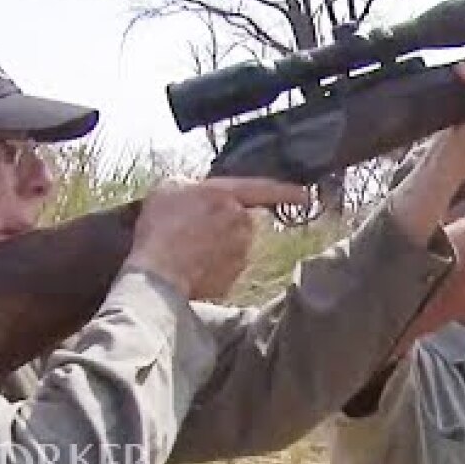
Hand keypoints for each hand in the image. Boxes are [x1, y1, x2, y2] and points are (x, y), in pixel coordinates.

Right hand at [126, 177, 308, 300]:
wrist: (158, 274)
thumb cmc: (160, 228)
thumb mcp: (169, 188)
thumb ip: (192, 185)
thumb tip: (198, 192)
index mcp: (227, 196)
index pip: (265, 190)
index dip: (287, 191)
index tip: (306, 194)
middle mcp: (241, 223)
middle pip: (241, 220)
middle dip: (224, 225)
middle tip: (192, 231)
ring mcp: (240, 253)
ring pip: (234, 246)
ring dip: (216, 247)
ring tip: (185, 250)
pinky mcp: (234, 278)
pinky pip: (225, 269)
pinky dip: (211, 268)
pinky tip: (190, 267)